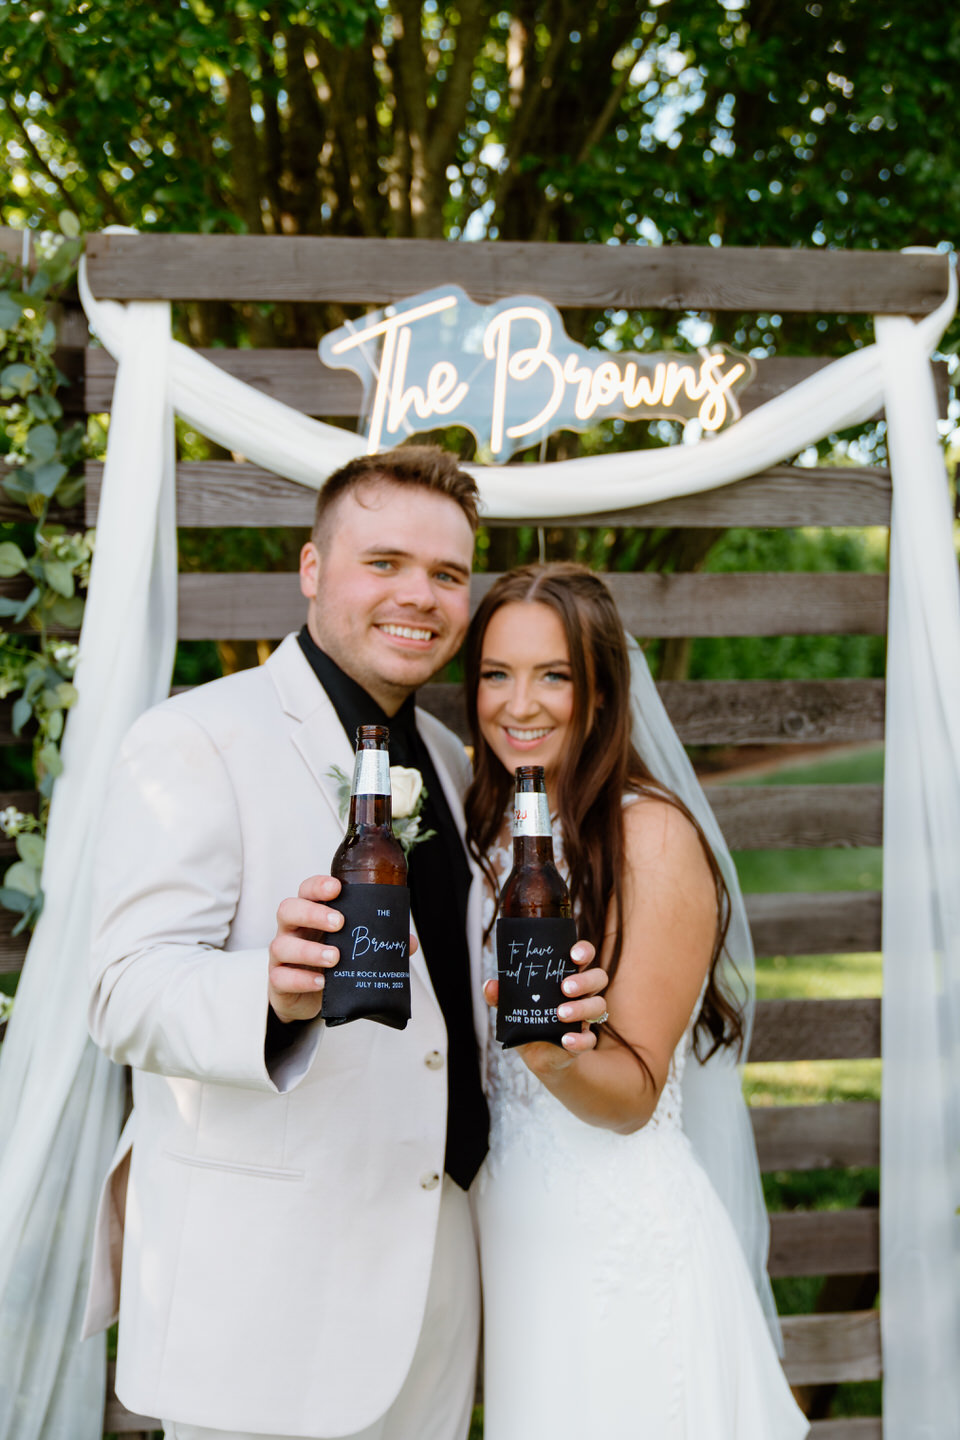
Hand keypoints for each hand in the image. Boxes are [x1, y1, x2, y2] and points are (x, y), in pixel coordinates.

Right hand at [268, 874, 417, 1023]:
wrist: (306, 997)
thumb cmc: (329, 962)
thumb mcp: (352, 948)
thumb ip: (378, 942)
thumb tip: (410, 943)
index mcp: (310, 914)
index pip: (307, 891)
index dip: (318, 886)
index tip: (337, 887)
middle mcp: (292, 930)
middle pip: (288, 909)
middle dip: (313, 913)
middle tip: (339, 922)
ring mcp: (281, 955)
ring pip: (281, 945)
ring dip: (310, 950)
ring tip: (335, 957)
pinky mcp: (278, 980)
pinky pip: (280, 977)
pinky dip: (301, 979)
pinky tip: (320, 982)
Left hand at [483, 939, 608, 1078]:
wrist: (536, 1055)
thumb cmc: (527, 1019)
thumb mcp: (511, 1006)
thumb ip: (499, 995)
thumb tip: (490, 985)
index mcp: (567, 976)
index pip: (584, 956)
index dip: (584, 951)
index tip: (573, 954)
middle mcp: (582, 994)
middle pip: (598, 977)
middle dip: (584, 980)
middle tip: (564, 987)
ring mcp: (585, 1017)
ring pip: (599, 1005)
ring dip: (581, 1008)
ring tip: (560, 1013)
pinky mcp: (583, 1040)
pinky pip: (590, 1040)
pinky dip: (579, 1040)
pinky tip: (565, 1040)